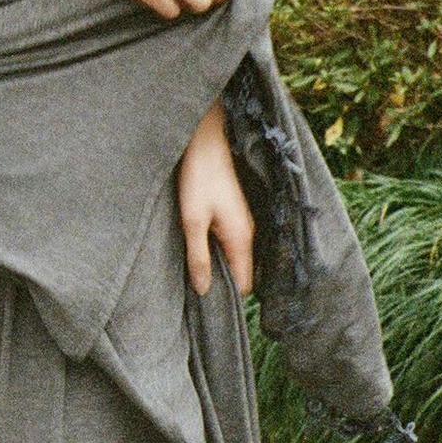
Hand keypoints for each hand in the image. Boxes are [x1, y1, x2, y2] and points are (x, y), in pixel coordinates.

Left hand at [178, 100, 254, 295]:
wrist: (207, 141)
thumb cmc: (199, 178)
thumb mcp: (192, 220)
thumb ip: (198, 257)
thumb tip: (204, 290)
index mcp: (242, 239)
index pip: (246, 285)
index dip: (228, 295)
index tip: (206, 301)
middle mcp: (249, 234)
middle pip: (242, 272)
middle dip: (222, 281)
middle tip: (195, 285)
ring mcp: (244, 223)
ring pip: (235, 258)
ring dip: (218, 265)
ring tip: (195, 267)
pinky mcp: (235, 215)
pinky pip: (231, 243)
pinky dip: (217, 250)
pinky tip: (199, 246)